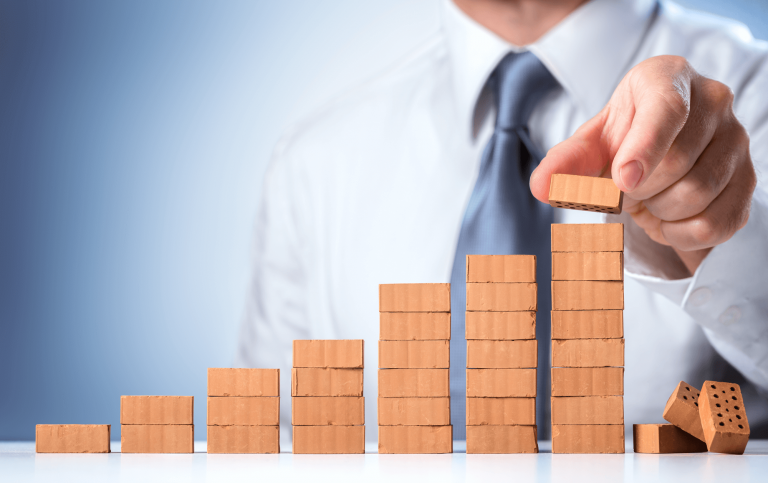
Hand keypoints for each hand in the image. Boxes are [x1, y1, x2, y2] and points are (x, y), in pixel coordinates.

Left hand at [530, 55, 756, 274]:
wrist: (659, 155)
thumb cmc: (622, 141)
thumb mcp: (590, 146)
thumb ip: (565, 163)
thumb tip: (541, 186)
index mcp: (669, 78)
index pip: (666, 110)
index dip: (643, 149)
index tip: (622, 181)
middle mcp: (714, 101)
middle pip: (677, 163)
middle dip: (637, 188)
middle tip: (624, 185)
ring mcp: (737, 141)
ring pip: (698, 194)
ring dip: (657, 209)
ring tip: (647, 196)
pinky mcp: (747, 182)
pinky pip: (714, 224)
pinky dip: (679, 233)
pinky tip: (666, 217)